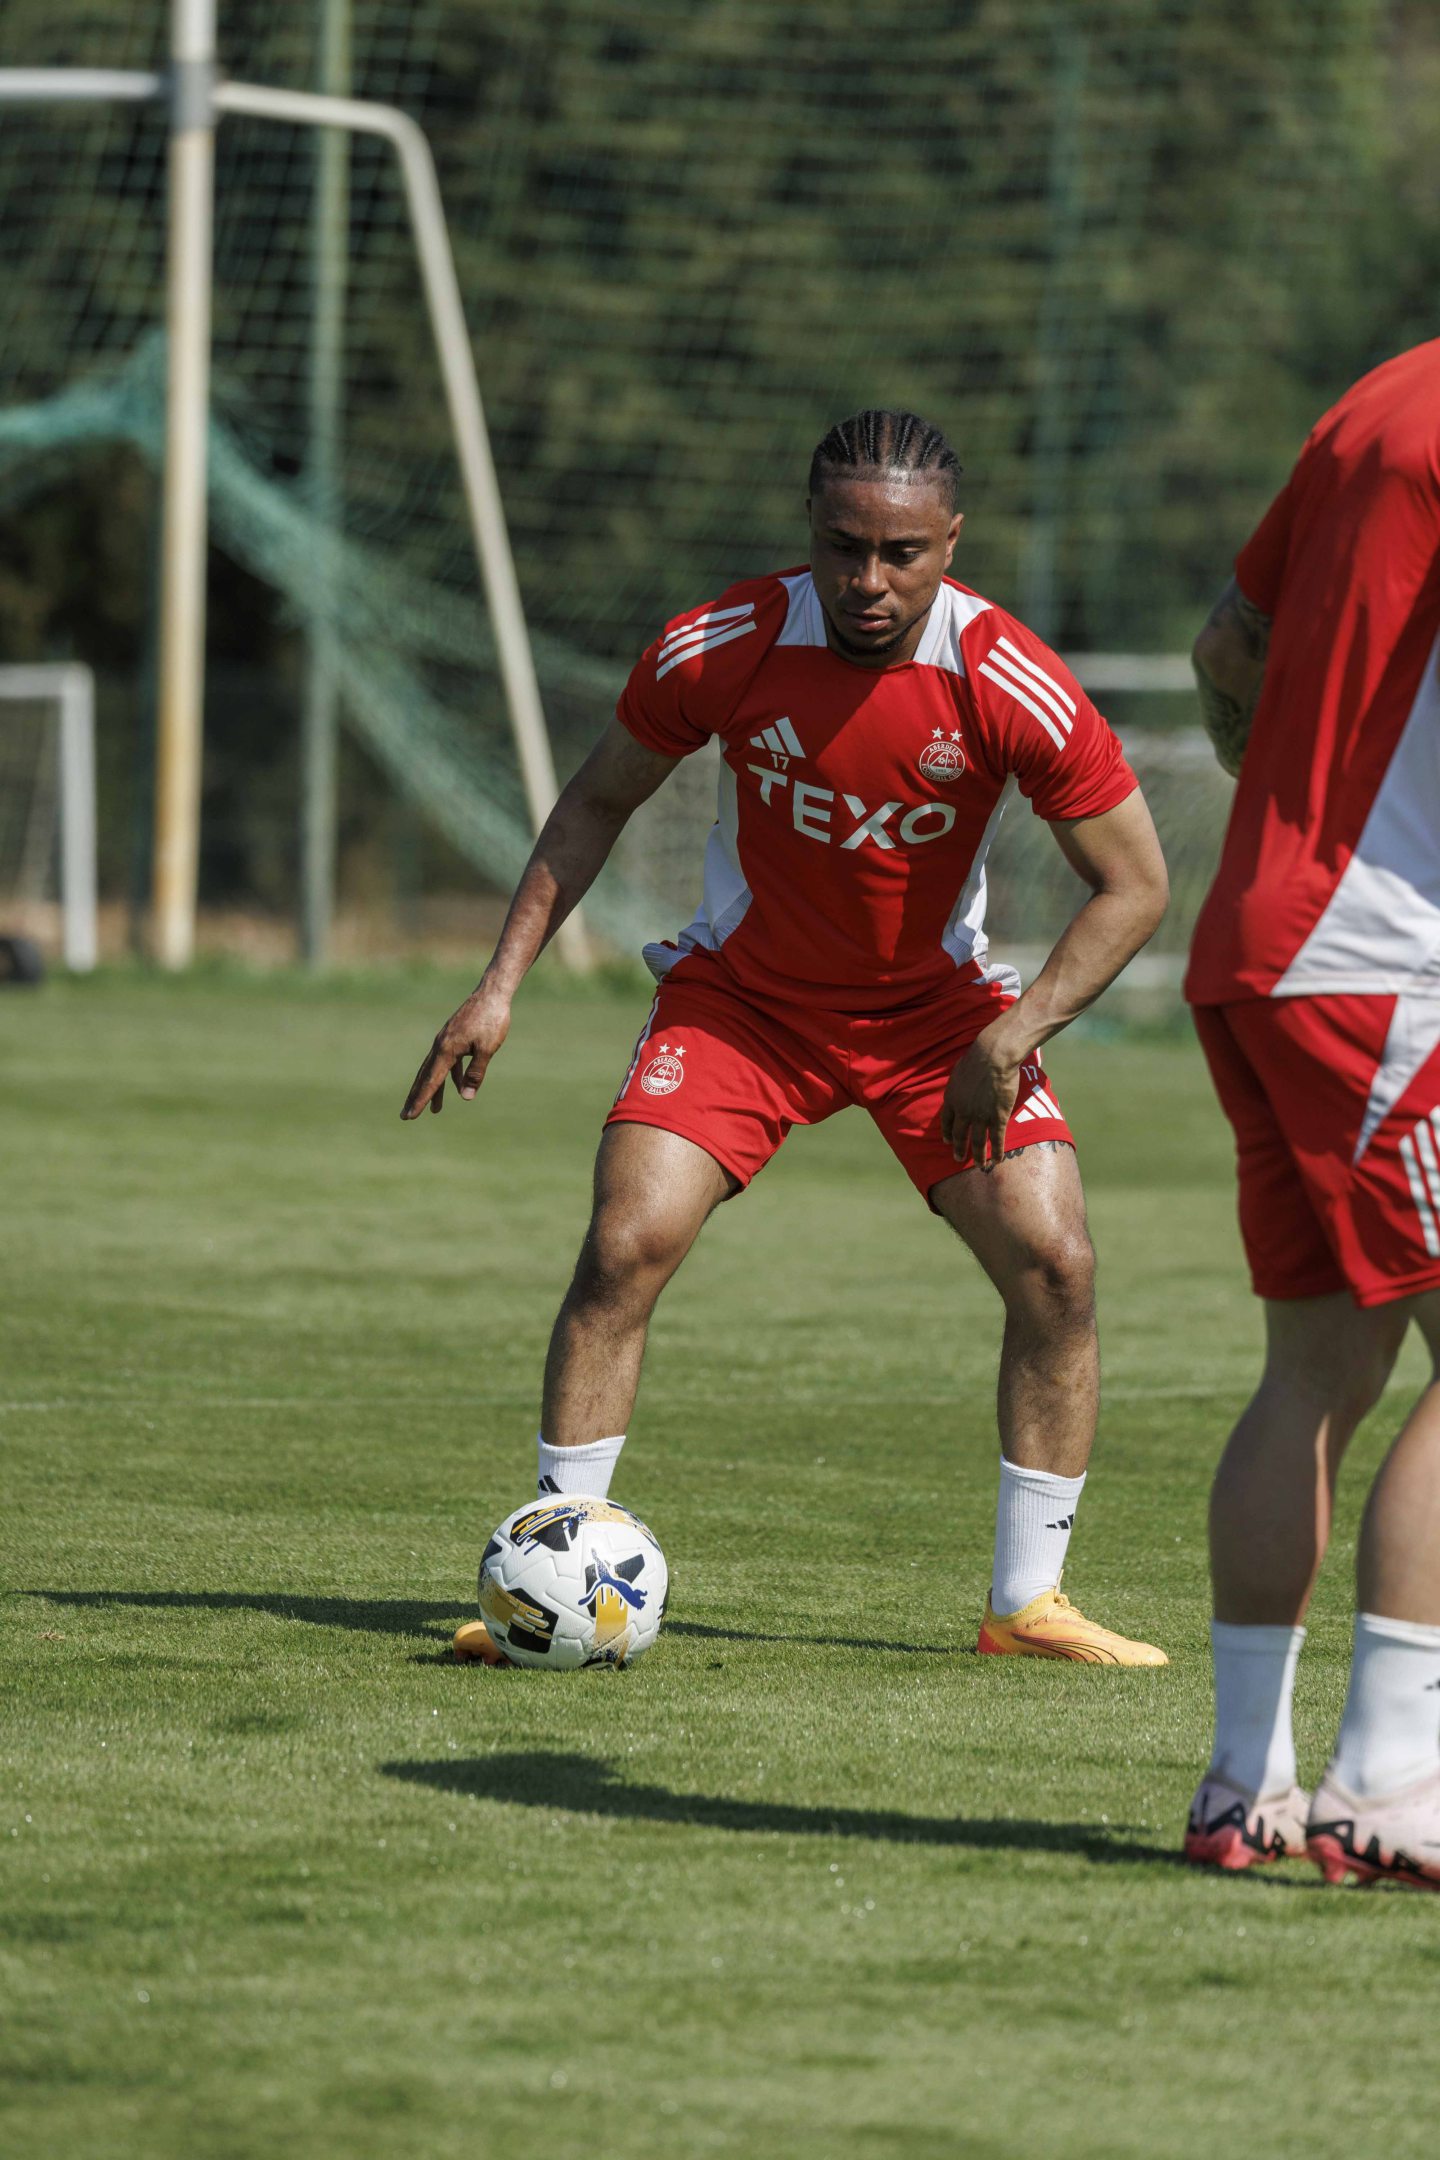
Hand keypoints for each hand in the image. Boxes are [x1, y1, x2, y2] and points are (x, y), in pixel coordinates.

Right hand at [400, 987, 510, 1119]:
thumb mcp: (487, 1049)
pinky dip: (451, 1076)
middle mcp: (441, 1046)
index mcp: (446, 1050)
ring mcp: (446, 1040)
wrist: (492, 993)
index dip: (421, 1100)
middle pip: (425, 1076)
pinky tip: (457, 1087)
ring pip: (435, 1069)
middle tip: (405, 1116)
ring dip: (433, 1089)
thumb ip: (475, 1073)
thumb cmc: (491, 1020)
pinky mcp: (454, 1037)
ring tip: (434, 1110)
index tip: (410, 1115)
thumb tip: (466, 1097)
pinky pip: (448, 1061)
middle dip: (416, 1097)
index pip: (431, 1081)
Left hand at [940, 1020, 1025, 1169]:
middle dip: (959, 1148)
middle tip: (957, 1158)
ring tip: (979, 1165)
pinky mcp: (997, 1116)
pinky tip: (997, 1160)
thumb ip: (958, 1083)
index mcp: (951, 1098)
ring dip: (978, 1155)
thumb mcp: (958, 1071)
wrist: (992, 1057)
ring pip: (978, 1141)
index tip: (947, 1141)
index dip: (947, 1132)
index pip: (946, 1121)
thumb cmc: (976, 1058)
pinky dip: (997, 1151)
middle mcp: (963, 1111)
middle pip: (959, 1135)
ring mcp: (980, 1116)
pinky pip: (996, 1138)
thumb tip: (960, 1083)